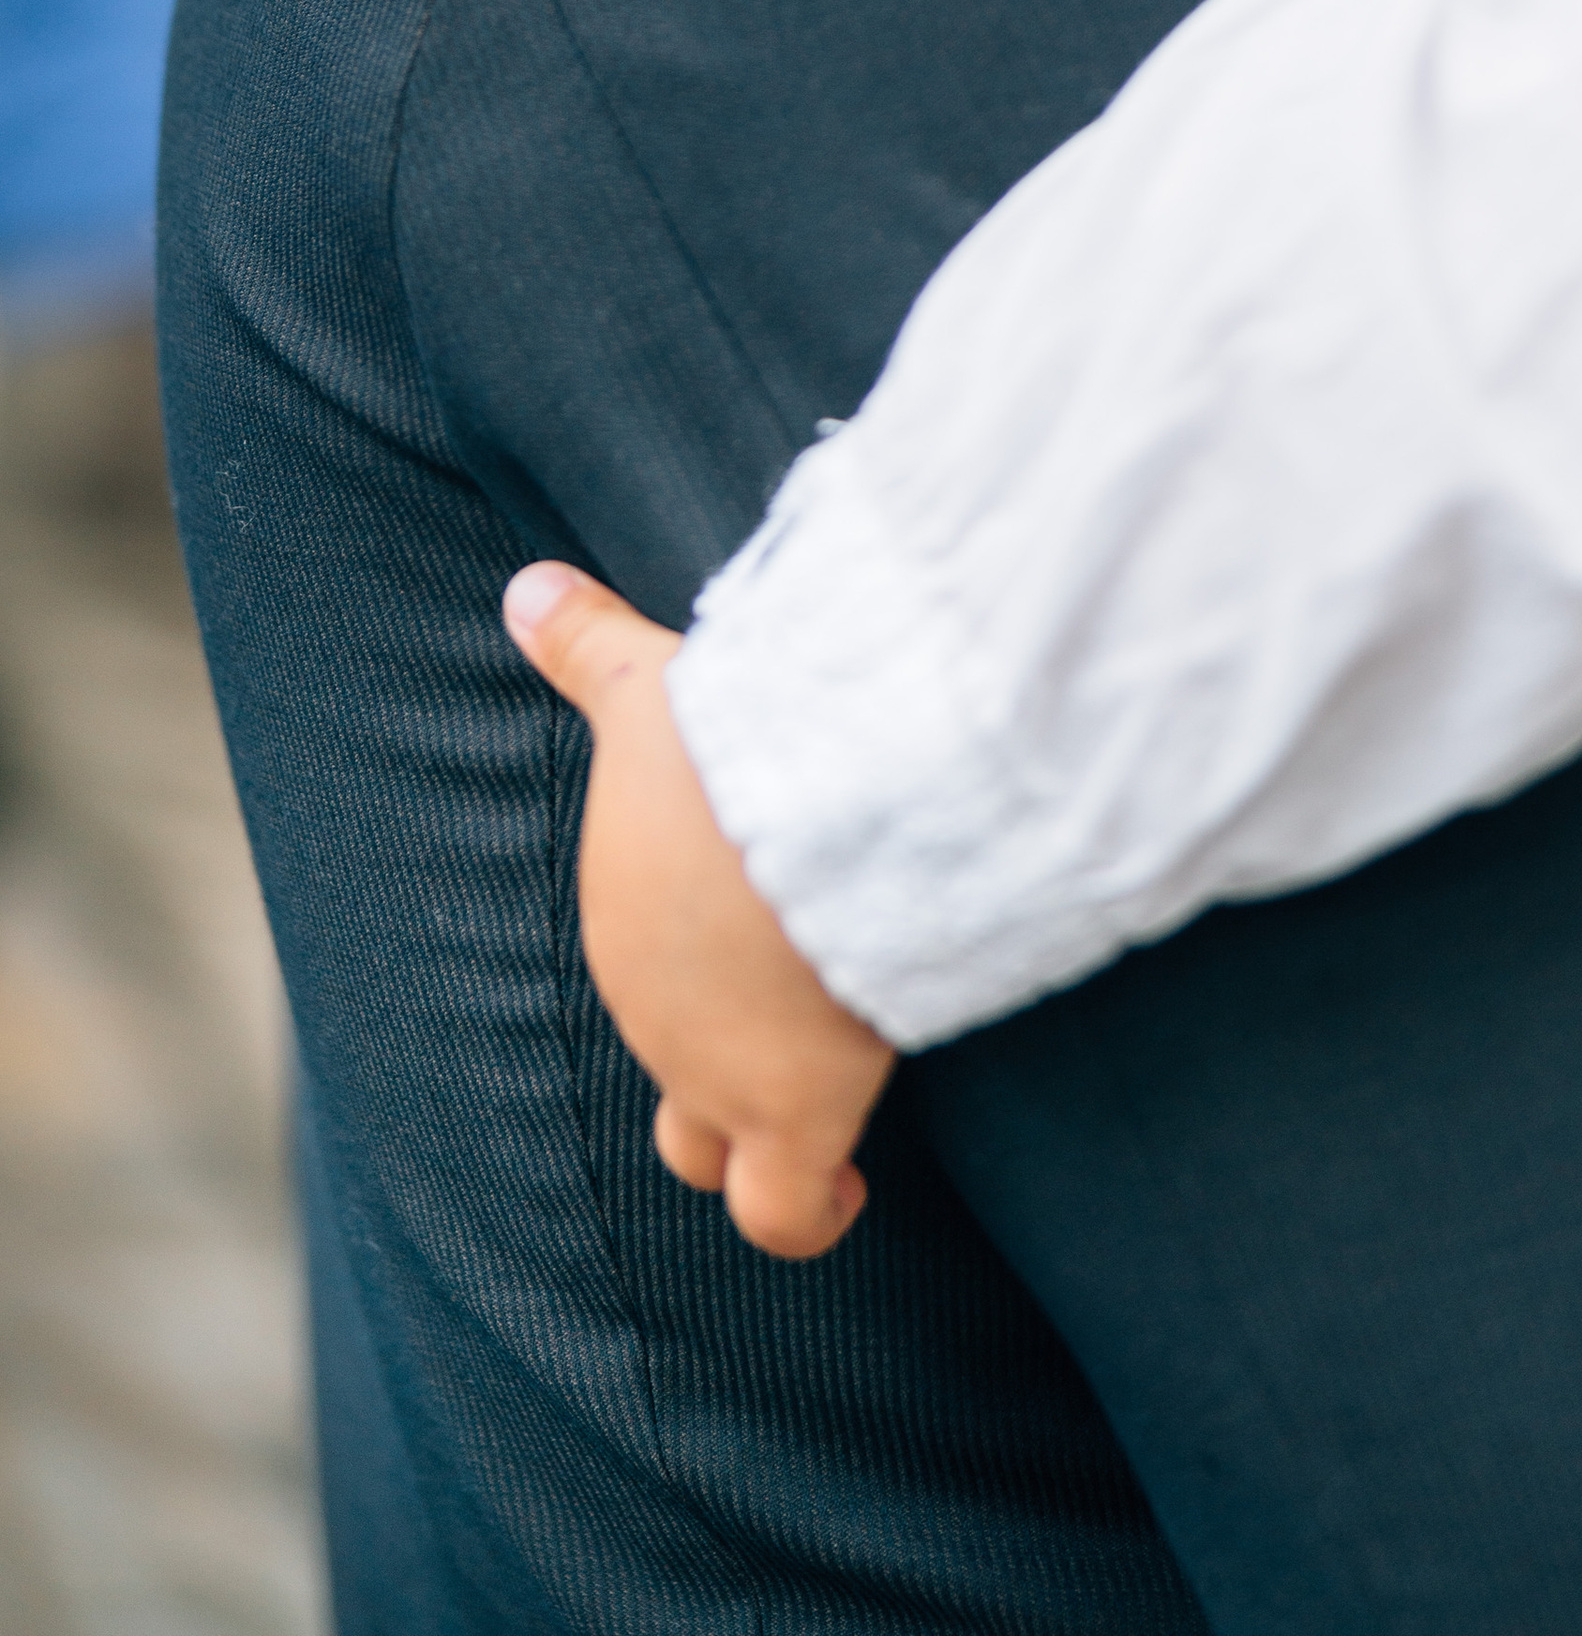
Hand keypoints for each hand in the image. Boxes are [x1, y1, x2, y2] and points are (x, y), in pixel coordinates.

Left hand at [501, 560, 897, 1258]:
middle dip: (725, 1059)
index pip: (653, 964)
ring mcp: (717, 1073)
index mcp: (627, 914)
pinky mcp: (793, 1115)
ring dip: (761, 1139)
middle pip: (672, 1068)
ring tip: (818, 1135)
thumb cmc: (743, 739)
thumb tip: (524, 586)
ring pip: (714, 1150)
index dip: (701, 959)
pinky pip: (782, 1211)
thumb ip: (588, 646)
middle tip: (785, 1039)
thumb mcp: (650, 685)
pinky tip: (841, 1197)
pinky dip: (808, 1212)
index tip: (746, 950)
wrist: (820, 802)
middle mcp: (656, 1008)